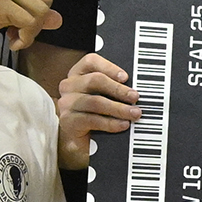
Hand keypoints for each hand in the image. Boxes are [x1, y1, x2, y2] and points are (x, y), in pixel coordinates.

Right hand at [55, 50, 138, 168]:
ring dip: (119, 108)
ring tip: (133, 114)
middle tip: (135, 98)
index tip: (126, 77)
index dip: (109, 67)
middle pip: (95, 80)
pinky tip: (122, 125)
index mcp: (78, 74)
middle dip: (119, 89)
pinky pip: (92, 120)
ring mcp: (66, 103)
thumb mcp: (104, 97)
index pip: (91, 61)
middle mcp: (69, 86)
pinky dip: (110, 123)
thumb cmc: (95, 113)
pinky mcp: (68, 121)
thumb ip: (114, 88)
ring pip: (96, 102)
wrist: (80, 140)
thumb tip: (134, 89)